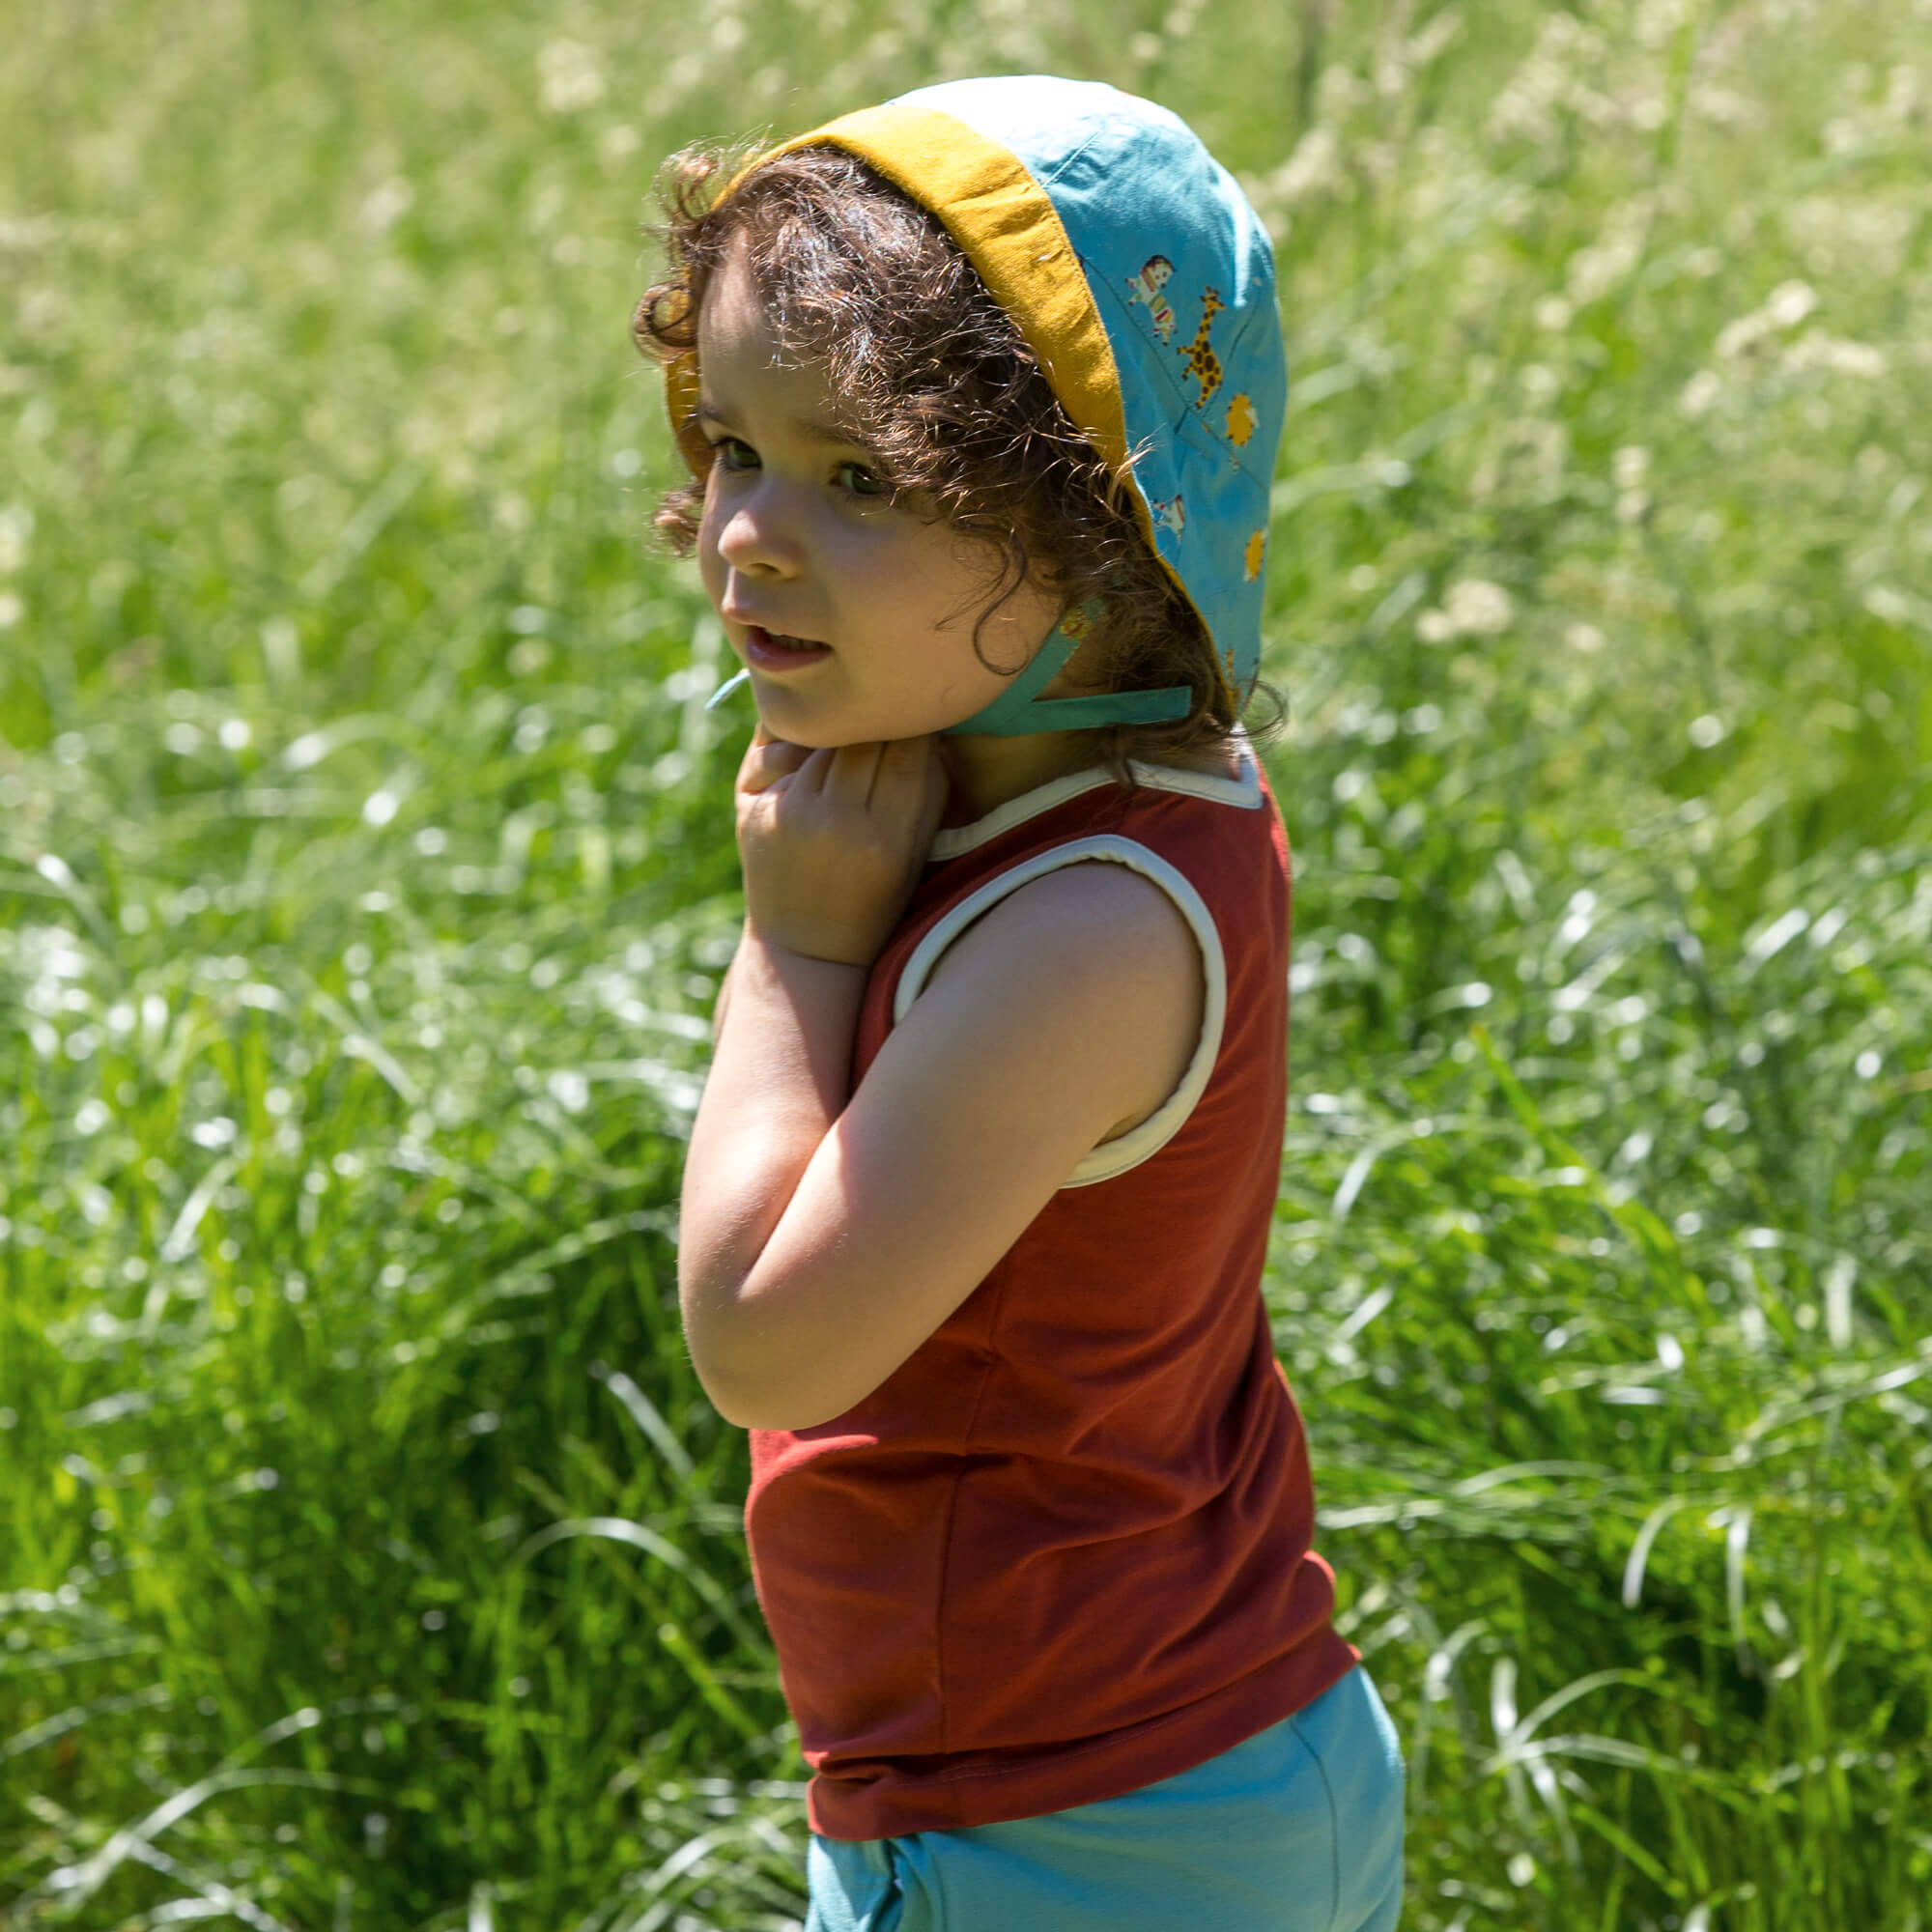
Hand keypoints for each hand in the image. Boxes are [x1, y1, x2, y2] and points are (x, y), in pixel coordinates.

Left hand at [733, 726, 947, 966]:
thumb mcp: (915, 853)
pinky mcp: (759, 813)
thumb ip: (928, 791)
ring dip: (841, 730)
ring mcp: (794, 817)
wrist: (807, 949)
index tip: (918, 713)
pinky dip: (806, 747)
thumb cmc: (876, 897)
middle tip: (884, 709)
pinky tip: (817, 749)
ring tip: (853, 729)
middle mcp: (839, 825)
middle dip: (878, 721)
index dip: (916, 725)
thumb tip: (930, 725)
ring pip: (824, 742)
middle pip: (864, 739)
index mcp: (888, 840)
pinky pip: (788, 755)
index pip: (908, 753)